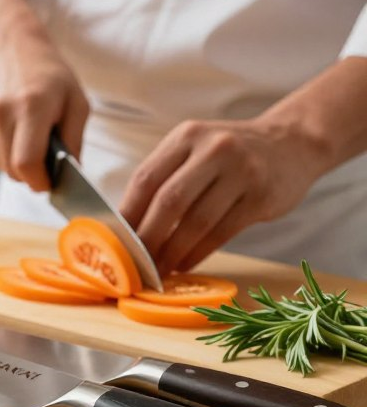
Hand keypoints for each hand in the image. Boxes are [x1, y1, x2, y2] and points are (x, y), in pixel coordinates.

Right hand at [0, 20, 88, 191]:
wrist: (10, 48)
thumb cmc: (48, 76)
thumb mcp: (76, 101)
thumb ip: (75, 140)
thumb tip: (70, 174)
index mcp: (31, 106)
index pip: (27, 162)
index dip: (39, 181)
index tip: (50, 183)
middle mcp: (1, 112)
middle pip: (14, 170)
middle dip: (32, 173)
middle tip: (44, 155)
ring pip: (1, 166)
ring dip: (17, 162)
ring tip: (27, 136)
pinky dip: (4, 152)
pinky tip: (12, 130)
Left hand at [119, 118, 324, 273]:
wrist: (292, 144)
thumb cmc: (230, 156)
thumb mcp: (195, 150)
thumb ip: (164, 178)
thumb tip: (125, 226)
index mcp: (187, 136)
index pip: (146, 179)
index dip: (127, 215)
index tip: (114, 242)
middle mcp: (213, 148)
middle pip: (168, 201)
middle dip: (147, 238)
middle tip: (135, 263)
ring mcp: (241, 171)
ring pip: (196, 221)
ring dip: (172, 252)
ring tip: (159, 270)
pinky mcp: (261, 196)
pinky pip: (221, 232)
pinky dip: (198, 253)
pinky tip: (184, 264)